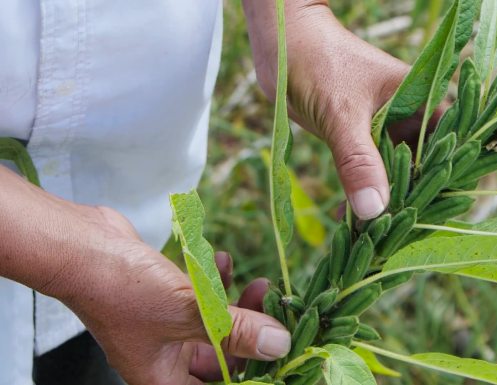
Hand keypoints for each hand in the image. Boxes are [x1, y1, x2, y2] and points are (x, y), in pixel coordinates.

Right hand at [53, 207, 290, 384]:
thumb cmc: (123, 289)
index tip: (280, 353)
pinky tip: (224, 261)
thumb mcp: (189, 314)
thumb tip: (278, 346)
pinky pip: (200, 299)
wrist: (82, 246)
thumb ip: (236, 332)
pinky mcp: (165, 299)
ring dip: (238, 305)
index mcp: (163, 379)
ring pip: (215, 325)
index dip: (250, 374)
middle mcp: (164, 359)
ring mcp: (164, 328)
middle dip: (251, 334)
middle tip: (275, 312)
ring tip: (260, 284)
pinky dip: (215, 284)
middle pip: (223, 358)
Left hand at [244, 1, 430, 219]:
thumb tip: (374, 211)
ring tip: (375, 237)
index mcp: (422, 100)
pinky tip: (350, 223)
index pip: (451, 146)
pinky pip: (369, 175)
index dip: (449, 180)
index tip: (437, 217)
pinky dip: (361, 196)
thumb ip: (359, 161)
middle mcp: (409, 117)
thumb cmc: (318, 62)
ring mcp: (385, 130)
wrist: (280, 46)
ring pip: (396, 175)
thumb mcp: (342, 114)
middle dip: (415, 200)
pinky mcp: (361, 141)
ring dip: (386, 203)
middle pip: (425, 167)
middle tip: (402, 238)